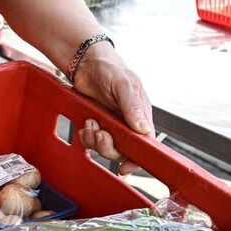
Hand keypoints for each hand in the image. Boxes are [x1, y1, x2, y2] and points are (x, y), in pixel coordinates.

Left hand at [71, 42, 152, 174]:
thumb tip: (144, 130)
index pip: (144, 144)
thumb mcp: (125, 85)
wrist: (87, 63)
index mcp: (141, 116)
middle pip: (122, 151)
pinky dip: (87, 136)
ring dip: (94, 140)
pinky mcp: (98, 123)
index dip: (136, 160)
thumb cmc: (111, 69)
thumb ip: (133, 108)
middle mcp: (128, 123)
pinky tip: (85, 125)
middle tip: (100, 133)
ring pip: (105, 147)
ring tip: (90, 123)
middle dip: (108, 147)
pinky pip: (92, 140)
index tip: (125, 168)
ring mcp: (112, 125)